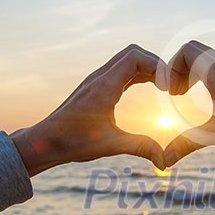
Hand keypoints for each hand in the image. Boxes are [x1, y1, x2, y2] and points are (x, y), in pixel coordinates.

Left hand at [11, 44, 166, 176]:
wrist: (44, 141)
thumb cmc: (72, 142)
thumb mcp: (110, 145)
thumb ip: (140, 147)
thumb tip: (164, 162)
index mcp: (104, 86)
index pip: (135, 57)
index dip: (157, 66)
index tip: (168, 87)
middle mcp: (100, 77)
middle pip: (133, 52)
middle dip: (155, 64)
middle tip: (170, 84)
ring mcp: (97, 80)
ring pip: (127, 59)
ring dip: (147, 67)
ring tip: (164, 86)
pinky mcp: (97, 86)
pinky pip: (122, 70)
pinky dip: (138, 73)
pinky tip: (149, 88)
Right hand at [163, 41, 214, 200]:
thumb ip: (186, 144)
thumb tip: (164, 161)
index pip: (187, 51)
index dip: (171, 68)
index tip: (171, 93)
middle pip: (194, 50)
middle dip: (178, 69)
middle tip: (175, 94)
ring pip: (206, 57)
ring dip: (191, 72)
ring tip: (185, 95)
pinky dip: (203, 75)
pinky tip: (205, 98)